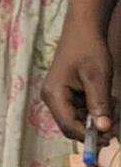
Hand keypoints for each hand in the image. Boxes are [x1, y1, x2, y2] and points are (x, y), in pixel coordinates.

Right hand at [44, 7, 117, 142]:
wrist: (83, 30)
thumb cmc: (88, 50)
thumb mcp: (97, 77)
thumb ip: (99, 104)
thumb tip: (103, 129)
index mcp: (54, 95)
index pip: (68, 126)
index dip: (88, 136)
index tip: (110, 136)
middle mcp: (52, 98)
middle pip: (71, 126)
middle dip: (93, 128)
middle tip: (115, 122)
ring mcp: (58, 96)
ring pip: (78, 120)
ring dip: (97, 118)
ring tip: (113, 106)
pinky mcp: (66, 94)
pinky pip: (80, 111)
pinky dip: (95, 110)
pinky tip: (106, 99)